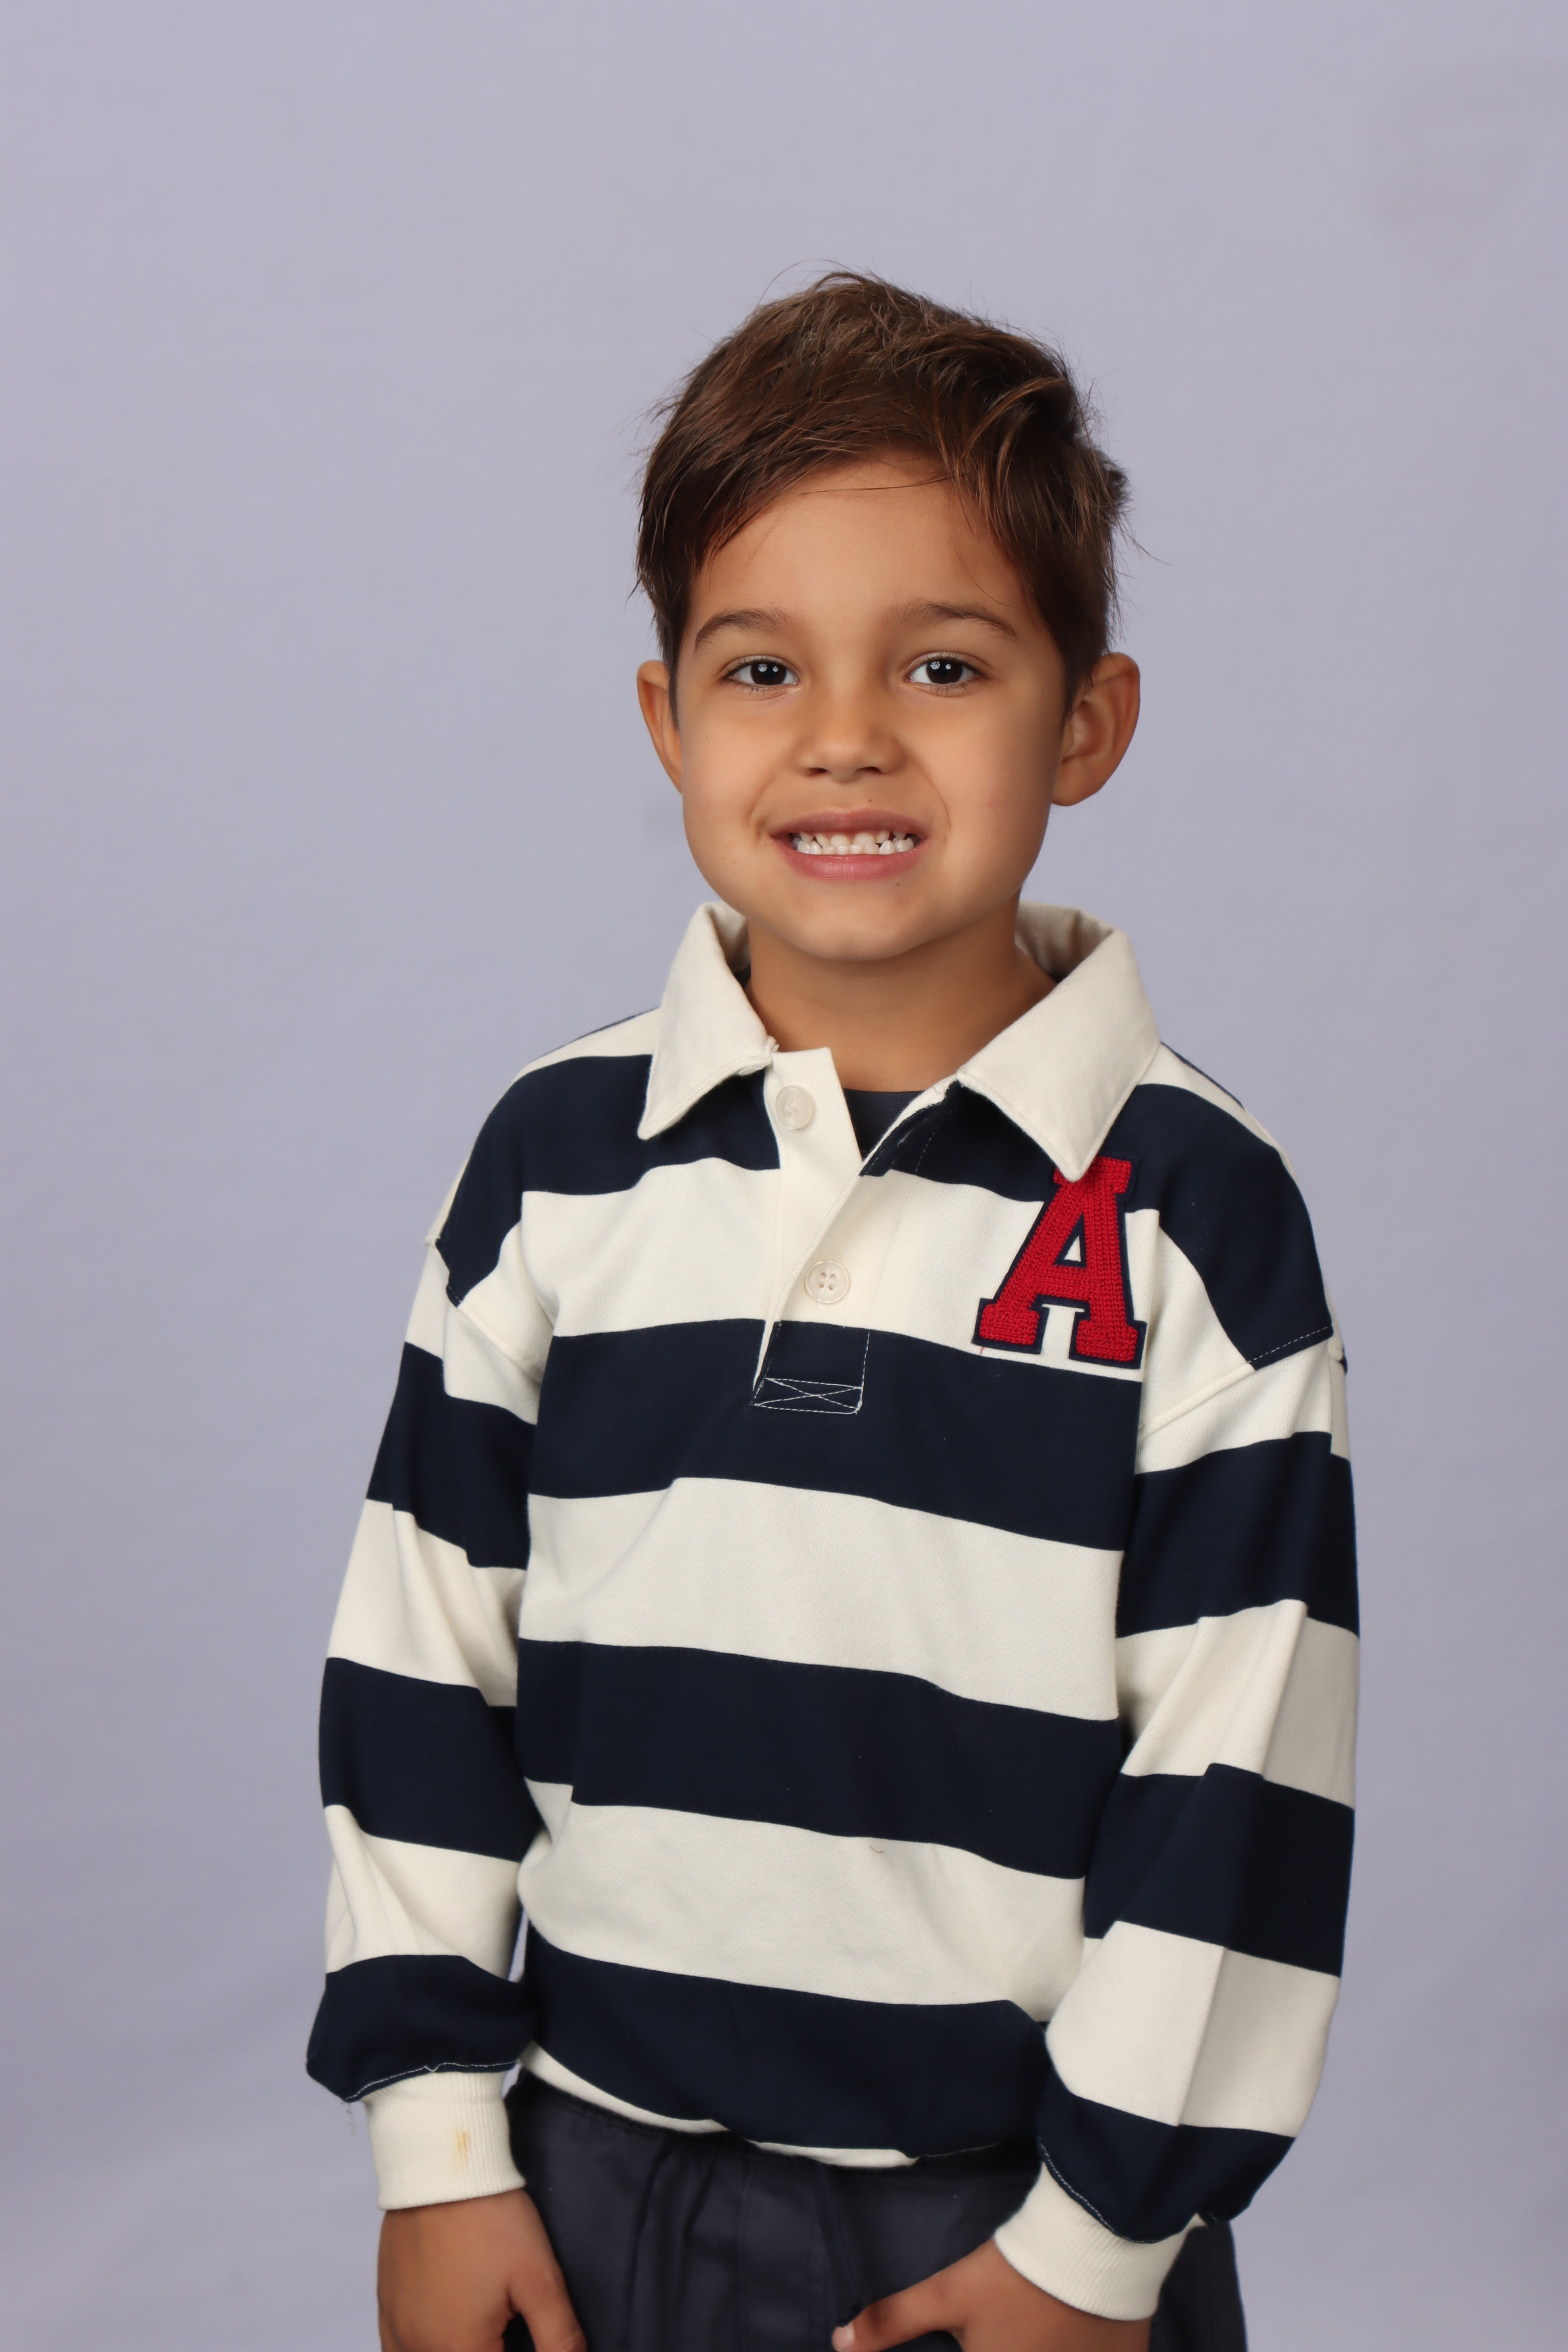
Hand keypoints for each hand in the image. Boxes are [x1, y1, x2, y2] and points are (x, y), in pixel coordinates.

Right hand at [377, 2188, 585, 2351]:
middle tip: (506, 2320)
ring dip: (459, 2346)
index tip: (522, 2332)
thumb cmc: (489, 2220)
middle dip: (489, 2345)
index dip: (517, 2351)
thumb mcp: (539, 2277)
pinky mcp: (386, 2307)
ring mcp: (398, 2329)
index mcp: (460, 2350)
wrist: (441, 2170)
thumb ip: (558, 2335)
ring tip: (482, 2325)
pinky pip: (397, 2349)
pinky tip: (444, 2332)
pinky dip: (422, 2347)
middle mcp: (421, 2349)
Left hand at [833, 2237, 1150, 2350]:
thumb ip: (893, 2323)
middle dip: (999, 2345)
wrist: (1093, 2245)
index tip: (976, 2339)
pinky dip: (1076, 2345)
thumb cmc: (1014, 2276)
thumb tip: (838, 2343)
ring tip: (1033, 2322)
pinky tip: (1068, 2330)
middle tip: (1007, 2322)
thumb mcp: (948, 2296)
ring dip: (1034, 2345)